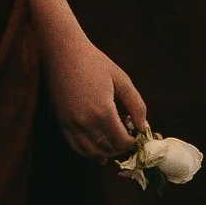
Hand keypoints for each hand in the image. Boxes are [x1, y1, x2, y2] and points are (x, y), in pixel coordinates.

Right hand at [43, 29, 148, 160]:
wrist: (64, 52)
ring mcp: (72, 124)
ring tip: (115, 143)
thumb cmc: (95, 62)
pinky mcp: (62, 122)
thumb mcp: (122, 79)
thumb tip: (143, 128)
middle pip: (108, 149)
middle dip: (121, 148)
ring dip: (106, 153)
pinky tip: (98, 150)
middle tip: (127, 138)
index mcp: (103, 111)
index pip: (121, 142)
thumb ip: (136, 105)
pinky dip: (89, 152)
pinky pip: (76, 147)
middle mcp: (86, 122)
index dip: (132, 143)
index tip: (136, 136)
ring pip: (92, 153)